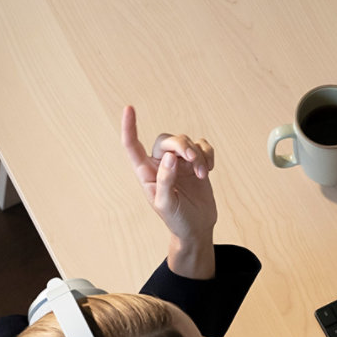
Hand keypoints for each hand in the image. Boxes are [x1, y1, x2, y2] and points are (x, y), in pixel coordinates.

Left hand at [121, 105, 217, 272]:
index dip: (129, 127)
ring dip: (197, 155)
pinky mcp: (196, 163)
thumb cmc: (176, 220)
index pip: (133, 146)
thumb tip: (169, 157)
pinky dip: (207, 154)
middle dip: (181, 145)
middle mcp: (160, 163)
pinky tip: (208, 170)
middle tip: (192, 159)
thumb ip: (165, 180)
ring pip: (186, 142)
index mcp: (146, 172)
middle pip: (167, 139)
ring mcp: (179, 162)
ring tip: (202, 173)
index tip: (129, 108)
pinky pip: (201, 146)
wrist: (197, 227)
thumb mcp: (166, 204)